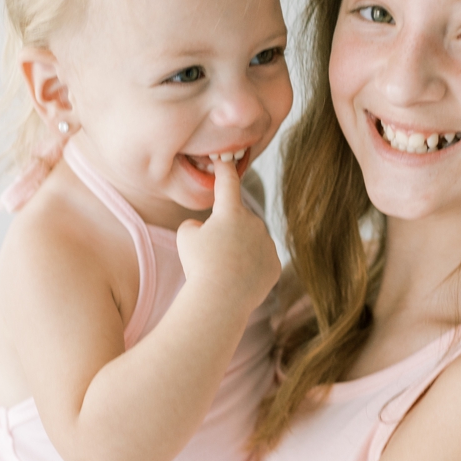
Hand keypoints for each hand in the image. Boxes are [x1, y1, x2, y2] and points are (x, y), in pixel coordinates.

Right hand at [176, 157, 279, 312]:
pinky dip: (248, 269)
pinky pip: (259, 261)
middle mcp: (255, 223)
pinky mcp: (275, 265)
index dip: (224, 170)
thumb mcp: (185, 237)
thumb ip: (195, 225)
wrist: (221, 300)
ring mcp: (267, 244)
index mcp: (232, 212)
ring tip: (223, 272)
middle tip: (209, 255)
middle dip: (225, 233)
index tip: (223, 159)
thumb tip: (206, 229)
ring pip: (249, 242)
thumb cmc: (199, 266)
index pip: (227, 184)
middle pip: (236, 222)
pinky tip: (237, 281)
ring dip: (237, 251)